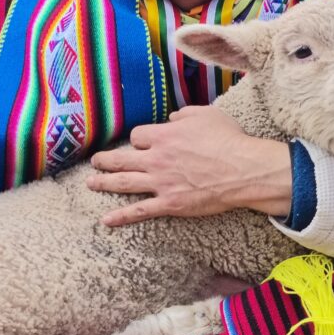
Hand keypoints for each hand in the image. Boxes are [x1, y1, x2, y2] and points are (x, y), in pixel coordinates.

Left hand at [92, 107, 292, 227]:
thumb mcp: (207, 115)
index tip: (143, 143)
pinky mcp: (169, 204)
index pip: (137, 136)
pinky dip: (121, 216)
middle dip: (105, 160)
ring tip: (90, 183)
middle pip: (121, 158)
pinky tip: (106, 220)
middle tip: (95, 161)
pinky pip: (140, 211)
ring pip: (123, 182)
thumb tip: (171, 119)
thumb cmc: (229, 139)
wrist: (243, 169)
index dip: (138, 139)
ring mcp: (161, 183)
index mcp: (164, 136)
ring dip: (104, 183)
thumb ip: (184, 115)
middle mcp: (157, 159)